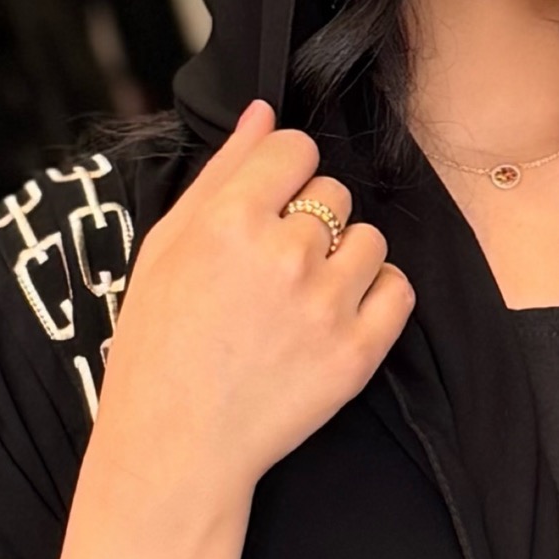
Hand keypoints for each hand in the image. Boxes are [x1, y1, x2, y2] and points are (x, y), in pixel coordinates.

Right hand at [93, 100, 412, 525]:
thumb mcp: (166, 248)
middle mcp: (283, 254)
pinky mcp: (357, 352)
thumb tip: (262, 113)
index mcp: (228, 221)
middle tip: (274, 269)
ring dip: (344, 260)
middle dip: (311, 220)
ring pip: (370, 239)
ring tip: (301, 299)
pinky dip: (376, 298)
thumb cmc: (159, 344)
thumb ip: (221, 174)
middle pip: (335, 192)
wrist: (175, 445)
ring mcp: (325, 305)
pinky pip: (399, 289)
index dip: (284, 174)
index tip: (270, 205)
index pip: (296, 148)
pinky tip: (335, 318)